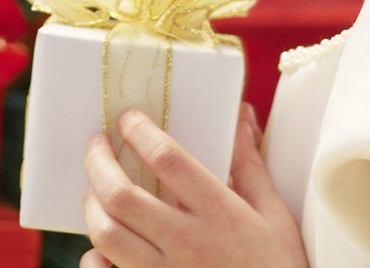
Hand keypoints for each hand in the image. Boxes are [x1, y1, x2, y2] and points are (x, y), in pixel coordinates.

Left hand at [80, 103, 308, 267]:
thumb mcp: (273, 215)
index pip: (168, 160)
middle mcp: (188, 243)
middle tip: (97, 145)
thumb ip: (249, 166)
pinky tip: (99, 246)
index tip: (127, 119)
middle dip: (99, 163)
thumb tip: (242, 117)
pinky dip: (93, 258)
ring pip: (107, 234)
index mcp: (220, 214)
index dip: (140, 133)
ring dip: (92, 205)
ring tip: (96, 188)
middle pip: (122, 195)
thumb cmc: (276, 267)